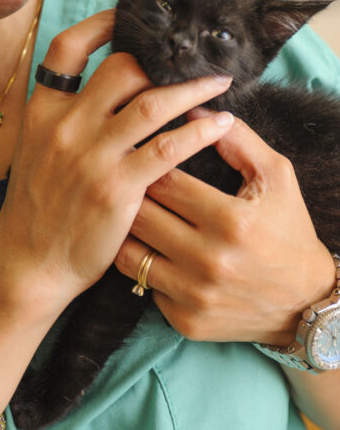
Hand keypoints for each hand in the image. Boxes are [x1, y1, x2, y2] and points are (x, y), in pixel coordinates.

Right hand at [0, 11, 234, 314]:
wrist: (29, 262)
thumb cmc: (38, 208)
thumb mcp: (35, 150)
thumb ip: (63, 116)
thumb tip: (102, 88)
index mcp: (42, 111)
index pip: (67, 48)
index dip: (99, 24)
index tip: (127, 17)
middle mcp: (66, 126)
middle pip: (121, 68)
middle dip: (161, 60)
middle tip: (190, 60)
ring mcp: (92, 156)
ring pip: (152, 102)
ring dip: (193, 89)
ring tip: (220, 83)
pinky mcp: (117, 187)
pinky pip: (168, 147)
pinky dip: (198, 131)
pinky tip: (219, 125)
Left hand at [115, 113, 336, 344]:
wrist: (304, 302)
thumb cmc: (288, 230)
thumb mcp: (277, 177)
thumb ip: (237, 139)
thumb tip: (194, 108)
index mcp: (232, 221)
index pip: (165, 179)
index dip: (149, 162)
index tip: (142, 152)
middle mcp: (210, 262)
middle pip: (140, 213)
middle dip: (130, 191)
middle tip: (125, 178)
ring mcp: (194, 295)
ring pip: (129, 251)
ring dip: (126, 228)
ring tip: (126, 210)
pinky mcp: (184, 321)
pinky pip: (141, 283)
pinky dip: (141, 264)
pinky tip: (147, 247)